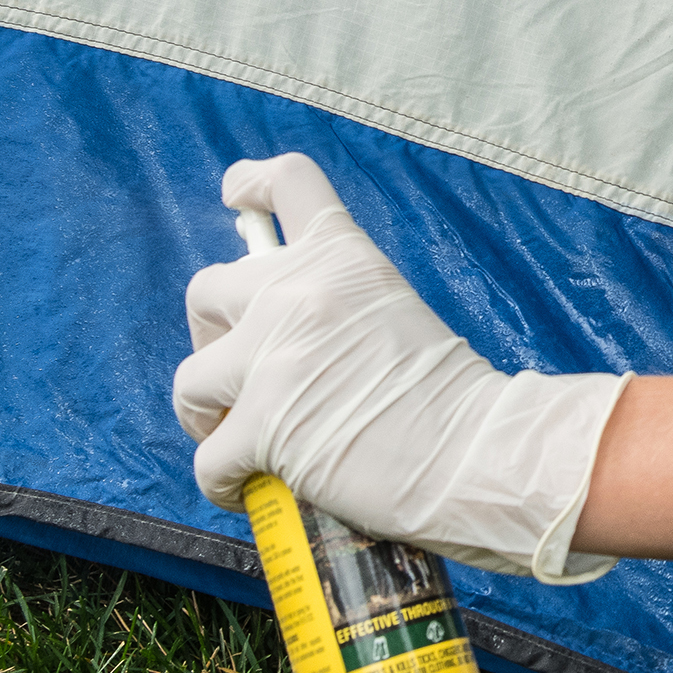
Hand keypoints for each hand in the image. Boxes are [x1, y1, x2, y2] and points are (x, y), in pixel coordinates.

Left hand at [171, 151, 626, 584]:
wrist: (483, 451)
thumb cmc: (454, 399)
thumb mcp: (394, 312)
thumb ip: (338, 305)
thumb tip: (281, 339)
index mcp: (344, 257)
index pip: (287, 182)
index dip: (249, 184)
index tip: (235, 196)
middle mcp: (300, 292)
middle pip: (207, 290)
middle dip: (208, 335)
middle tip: (234, 376)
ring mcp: (276, 357)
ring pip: (189, 380)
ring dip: (204, 414)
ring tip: (232, 441)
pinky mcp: (264, 426)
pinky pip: (207, 457)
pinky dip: (220, 481)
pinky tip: (243, 489)